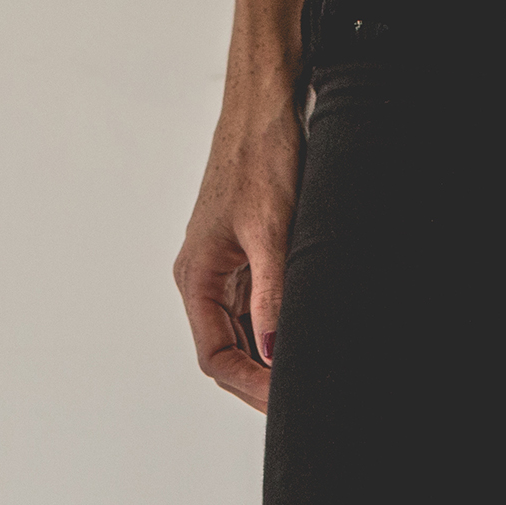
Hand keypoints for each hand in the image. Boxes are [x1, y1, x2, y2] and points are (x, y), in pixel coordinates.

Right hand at [175, 102, 300, 410]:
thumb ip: (272, 293)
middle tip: (304, 394)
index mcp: (197, 276)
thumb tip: (272, 350)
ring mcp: (225, 270)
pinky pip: (259, 308)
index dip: (250, 384)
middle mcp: (204, 279)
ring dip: (272, 357)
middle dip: (262, 379)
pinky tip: (305, 336)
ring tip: (308, 371)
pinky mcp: (247, 257)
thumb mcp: (271, 229)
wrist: (266, 106)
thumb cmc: (260, 155)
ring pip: (245, 334)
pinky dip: (279, 329)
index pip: (216, 356)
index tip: (286, 397)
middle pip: (228, 353)